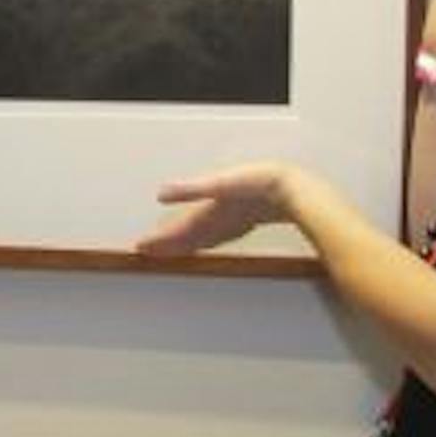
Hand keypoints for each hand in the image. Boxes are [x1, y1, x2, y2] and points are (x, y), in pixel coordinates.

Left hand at [135, 164, 295, 257]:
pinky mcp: (247, 218)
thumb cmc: (262, 183)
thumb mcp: (221, 182)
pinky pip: (218, 233)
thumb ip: (191, 189)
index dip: (158, 241)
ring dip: (184, 245)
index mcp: (210, 214)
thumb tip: (162, 193)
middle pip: (187, 240)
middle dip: (167, 247)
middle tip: (147, 254)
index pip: (177, 232)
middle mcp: (219, 223)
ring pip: (202, 239)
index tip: (139, 249)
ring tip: (170, 250)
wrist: (296, 190)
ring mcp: (234, 223)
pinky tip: (208, 236)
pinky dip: (207, 238)